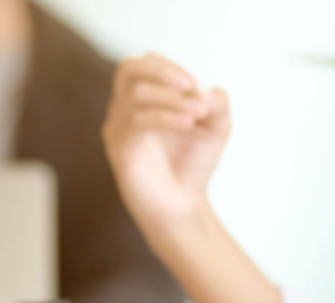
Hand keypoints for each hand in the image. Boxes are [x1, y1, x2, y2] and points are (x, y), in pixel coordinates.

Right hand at [103, 54, 230, 236]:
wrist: (181, 206)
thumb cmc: (193, 164)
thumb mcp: (216, 125)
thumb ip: (216, 101)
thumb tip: (201, 91)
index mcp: (144, 99)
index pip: (145, 64)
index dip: (170, 68)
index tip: (196, 86)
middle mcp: (125, 109)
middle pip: (128, 68)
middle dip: (163, 71)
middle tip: (191, 86)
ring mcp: (118, 128)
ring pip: (136, 93)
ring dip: (172, 99)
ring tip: (197, 114)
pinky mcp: (118, 147)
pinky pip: (136, 120)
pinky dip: (165, 116)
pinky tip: (187, 124)